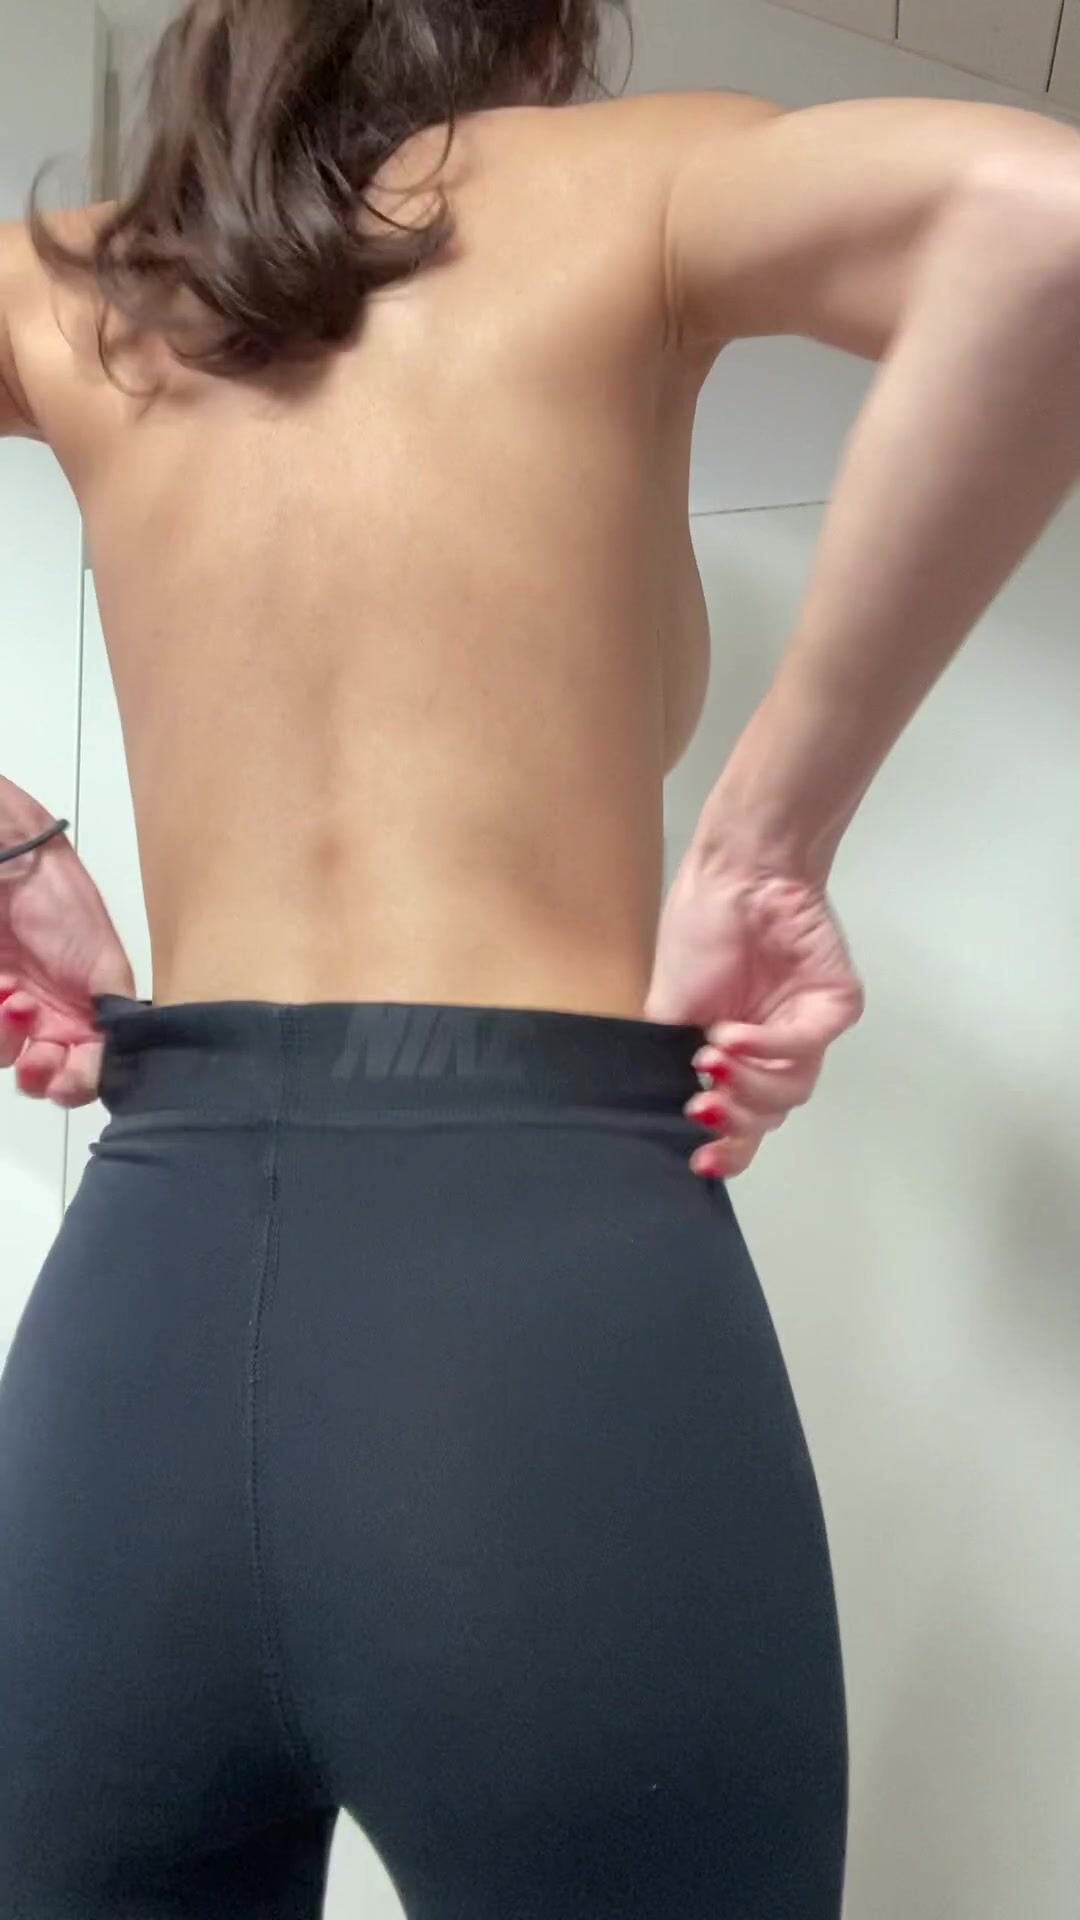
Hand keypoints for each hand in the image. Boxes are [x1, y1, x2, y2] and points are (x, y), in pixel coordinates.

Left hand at [0, 819, 134, 1107]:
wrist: (13, 870)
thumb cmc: (64, 910)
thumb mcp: (106, 966)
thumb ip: (116, 1017)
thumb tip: (121, 1063)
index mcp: (87, 1018)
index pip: (87, 1074)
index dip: (77, 1085)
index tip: (65, 1081)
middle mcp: (48, 1022)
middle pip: (42, 1078)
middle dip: (40, 1074)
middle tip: (36, 1054)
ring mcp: (8, 1013)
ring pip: (4, 1056)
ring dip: (5, 1039)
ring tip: (10, 997)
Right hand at [645, 841, 864, 1178]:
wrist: (735, 872)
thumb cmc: (699, 928)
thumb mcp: (666, 1006)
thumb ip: (671, 1061)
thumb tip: (669, 1110)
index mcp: (736, 1055)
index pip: (740, 1119)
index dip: (725, 1148)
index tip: (698, 1158)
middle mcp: (774, 1048)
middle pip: (767, 1114)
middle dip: (733, 1116)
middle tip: (700, 1102)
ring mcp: (807, 1028)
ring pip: (791, 1088)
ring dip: (749, 1082)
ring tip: (711, 1059)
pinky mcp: (835, 1005)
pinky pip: (807, 1044)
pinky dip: (767, 1046)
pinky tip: (731, 1035)